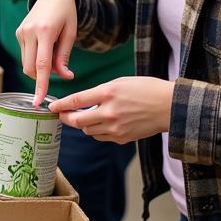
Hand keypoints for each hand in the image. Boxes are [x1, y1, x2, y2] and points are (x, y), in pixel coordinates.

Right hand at [16, 0, 77, 104]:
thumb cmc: (67, 14)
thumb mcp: (70, 35)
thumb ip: (64, 57)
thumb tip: (65, 77)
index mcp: (45, 32)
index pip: (42, 65)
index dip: (40, 85)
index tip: (38, 101)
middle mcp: (30, 32)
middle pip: (31, 68)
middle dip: (41, 77)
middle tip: (59, 69)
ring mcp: (21, 32)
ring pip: (26, 63)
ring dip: (39, 67)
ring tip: (53, 52)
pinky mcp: (18, 33)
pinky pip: (25, 55)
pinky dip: (35, 59)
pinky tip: (45, 47)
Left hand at [48, 77, 172, 143]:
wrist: (170, 107)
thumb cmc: (146, 89)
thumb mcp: (121, 82)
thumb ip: (100, 92)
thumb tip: (82, 102)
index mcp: (108, 93)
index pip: (76, 100)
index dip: (60, 105)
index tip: (51, 107)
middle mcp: (109, 112)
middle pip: (77, 120)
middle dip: (66, 118)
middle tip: (62, 115)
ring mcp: (115, 127)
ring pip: (87, 130)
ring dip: (82, 124)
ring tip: (86, 116)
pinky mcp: (122, 138)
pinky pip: (100, 137)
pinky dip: (96, 131)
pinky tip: (102, 123)